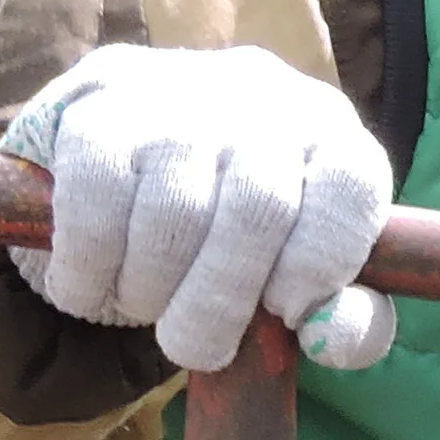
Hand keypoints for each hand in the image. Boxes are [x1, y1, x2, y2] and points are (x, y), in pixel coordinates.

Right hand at [0, 44, 395, 372]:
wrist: (132, 152)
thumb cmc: (239, 239)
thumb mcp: (305, 276)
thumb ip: (346, 321)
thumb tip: (329, 340)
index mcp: (331, 136)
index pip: (350, 189)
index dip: (319, 264)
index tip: (285, 310)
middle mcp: (264, 101)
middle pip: (257, 209)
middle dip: (219, 302)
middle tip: (197, 345)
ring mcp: (178, 94)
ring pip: (174, 210)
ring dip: (150, 289)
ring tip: (144, 306)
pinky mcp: (98, 103)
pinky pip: (95, 199)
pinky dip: (89, 267)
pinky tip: (90, 288)